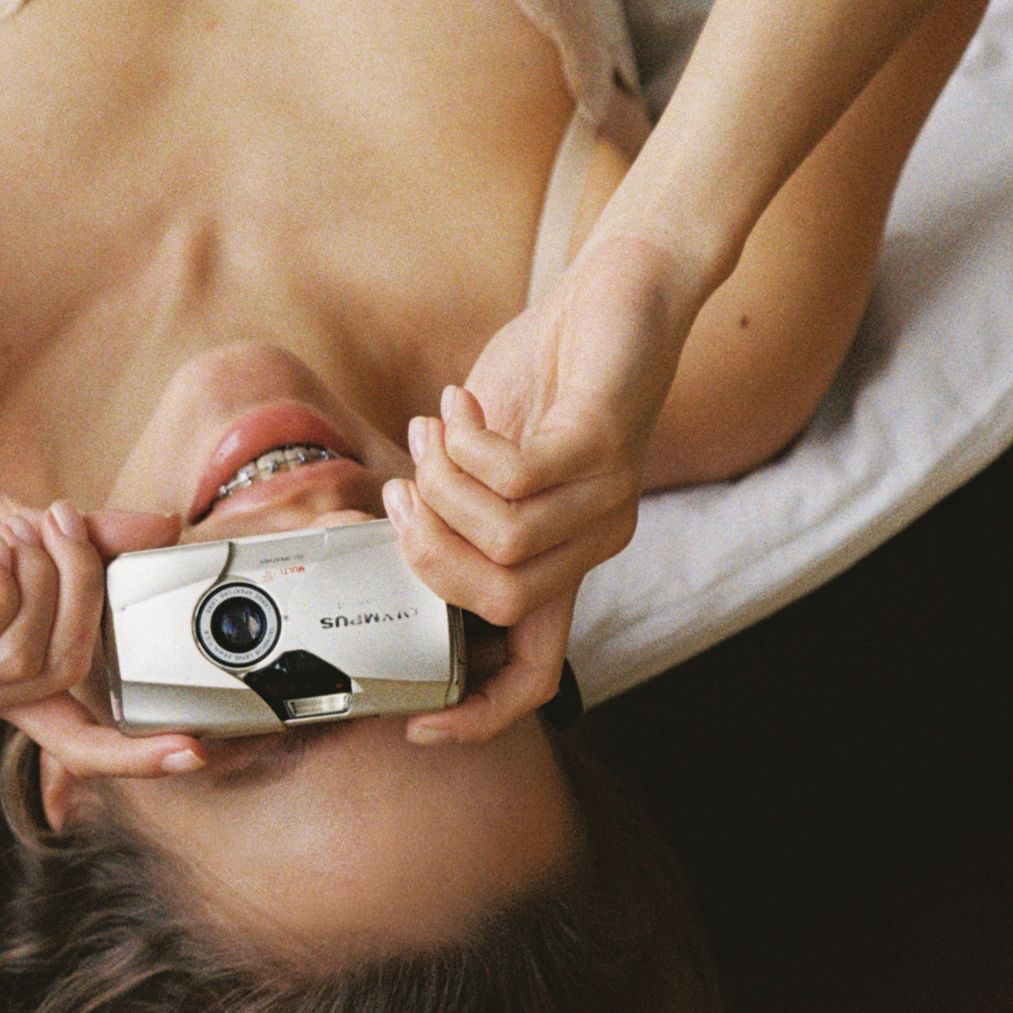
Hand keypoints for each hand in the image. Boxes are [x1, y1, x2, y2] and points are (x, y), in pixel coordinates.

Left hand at [0, 438, 203, 777]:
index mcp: (4, 675)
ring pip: (30, 655)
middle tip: (65, 526)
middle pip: (70, 671)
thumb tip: (164, 530)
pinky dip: (2, 580)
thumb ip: (86, 540)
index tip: (196, 750)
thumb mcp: (14, 520)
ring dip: (42, 577)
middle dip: (87, 589)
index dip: (138, 754)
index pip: (79, 741)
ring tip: (14, 530)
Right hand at [385, 234, 697, 741]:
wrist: (621, 291)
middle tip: (403, 490)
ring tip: (434, 434)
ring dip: (442, 484)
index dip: (479, 713)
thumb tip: (391, 529)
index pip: (535, 675)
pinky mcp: (603, 444)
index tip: (416, 720)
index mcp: (566, 561)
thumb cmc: (548, 373)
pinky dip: (466, 444)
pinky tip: (460, 409)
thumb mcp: (484, 456)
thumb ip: (450, 504)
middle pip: (493, 602)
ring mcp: (606, 497)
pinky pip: (513, 477)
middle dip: (426, 552)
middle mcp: (594, 542)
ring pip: (499, 538)